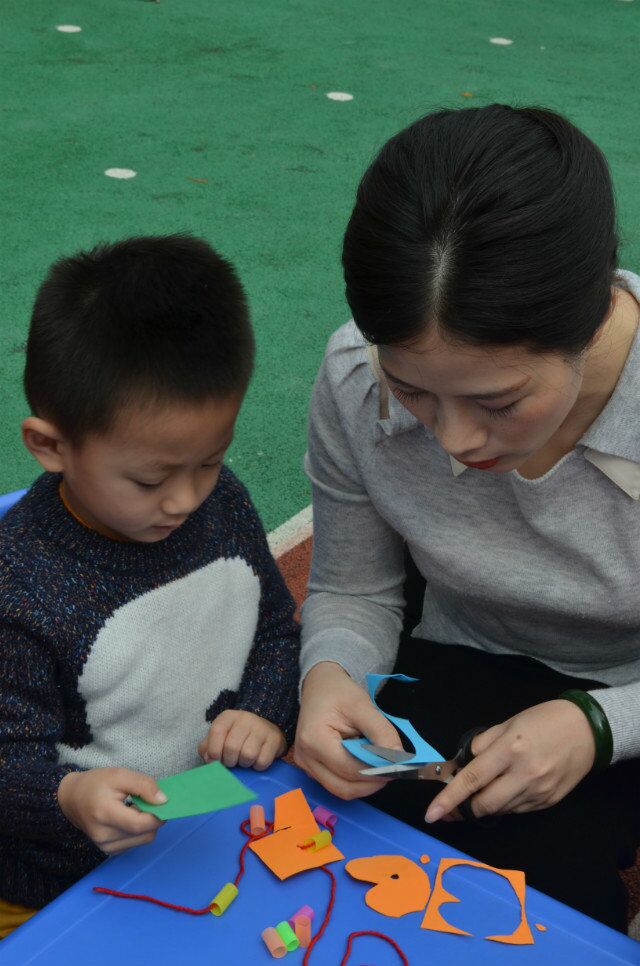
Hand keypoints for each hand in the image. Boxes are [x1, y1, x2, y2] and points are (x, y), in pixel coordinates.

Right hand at [57, 768, 165, 854]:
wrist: (72, 799)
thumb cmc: (96, 784)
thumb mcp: (120, 775)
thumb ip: (144, 785)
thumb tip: (164, 801)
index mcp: (105, 814)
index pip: (140, 824)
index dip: (158, 814)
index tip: (163, 801)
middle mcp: (104, 836)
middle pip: (145, 834)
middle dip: (154, 818)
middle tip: (148, 801)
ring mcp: (105, 847)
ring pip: (143, 840)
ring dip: (147, 825)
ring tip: (135, 808)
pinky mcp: (108, 851)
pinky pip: (135, 843)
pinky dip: (139, 831)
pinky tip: (129, 818)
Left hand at [198, 710, 285, 770]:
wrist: (264, 730)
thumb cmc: (236, 738)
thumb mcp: (219, 738)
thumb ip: (207, 748)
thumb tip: (209, 760)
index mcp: (228, 716)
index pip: (216, 731)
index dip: (214, 751)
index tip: (216, 760)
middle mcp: (245, 718)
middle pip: (231, 747)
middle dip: (229, 761)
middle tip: (232, 761)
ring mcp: (261, 727)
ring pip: (248, 755)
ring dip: (244, 764)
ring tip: (244, 760)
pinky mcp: (275, 739)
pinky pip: (262, 761)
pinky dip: (257, 766)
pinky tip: (256, 761)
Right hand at [294, 661, 403, 799]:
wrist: (320, 686)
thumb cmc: (339, 693)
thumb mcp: (363, 706)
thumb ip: (381, 732)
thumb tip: (399, 758)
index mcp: (314, 739)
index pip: (349, 768)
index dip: (376, 771)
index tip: (398, 766)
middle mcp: (305, 757)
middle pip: (343, 787)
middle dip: (371, 783)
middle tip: (393, 771)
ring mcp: (306, 765)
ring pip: (340, 790)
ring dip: (364, 784)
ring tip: (381, 767)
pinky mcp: (311, 769)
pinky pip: (336, 783)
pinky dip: (355, 780)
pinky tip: (366, 765)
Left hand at [425, 700, 595, 822]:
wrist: (586, 730)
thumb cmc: (544, 720)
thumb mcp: (508, 723)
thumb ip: (483, 744)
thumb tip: (463, 764)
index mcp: (510, 750)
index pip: (472, 779)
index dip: (449, 798)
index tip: (431, 813)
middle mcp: (524, 775)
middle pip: (484, 804)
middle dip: (465, 808)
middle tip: (454, 804)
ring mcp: (538, 792)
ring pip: (501, 810)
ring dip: (486, 804)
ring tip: (486, 787)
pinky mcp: (549, 802)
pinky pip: (518, 810)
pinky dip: (506, 803)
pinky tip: (509, 787)